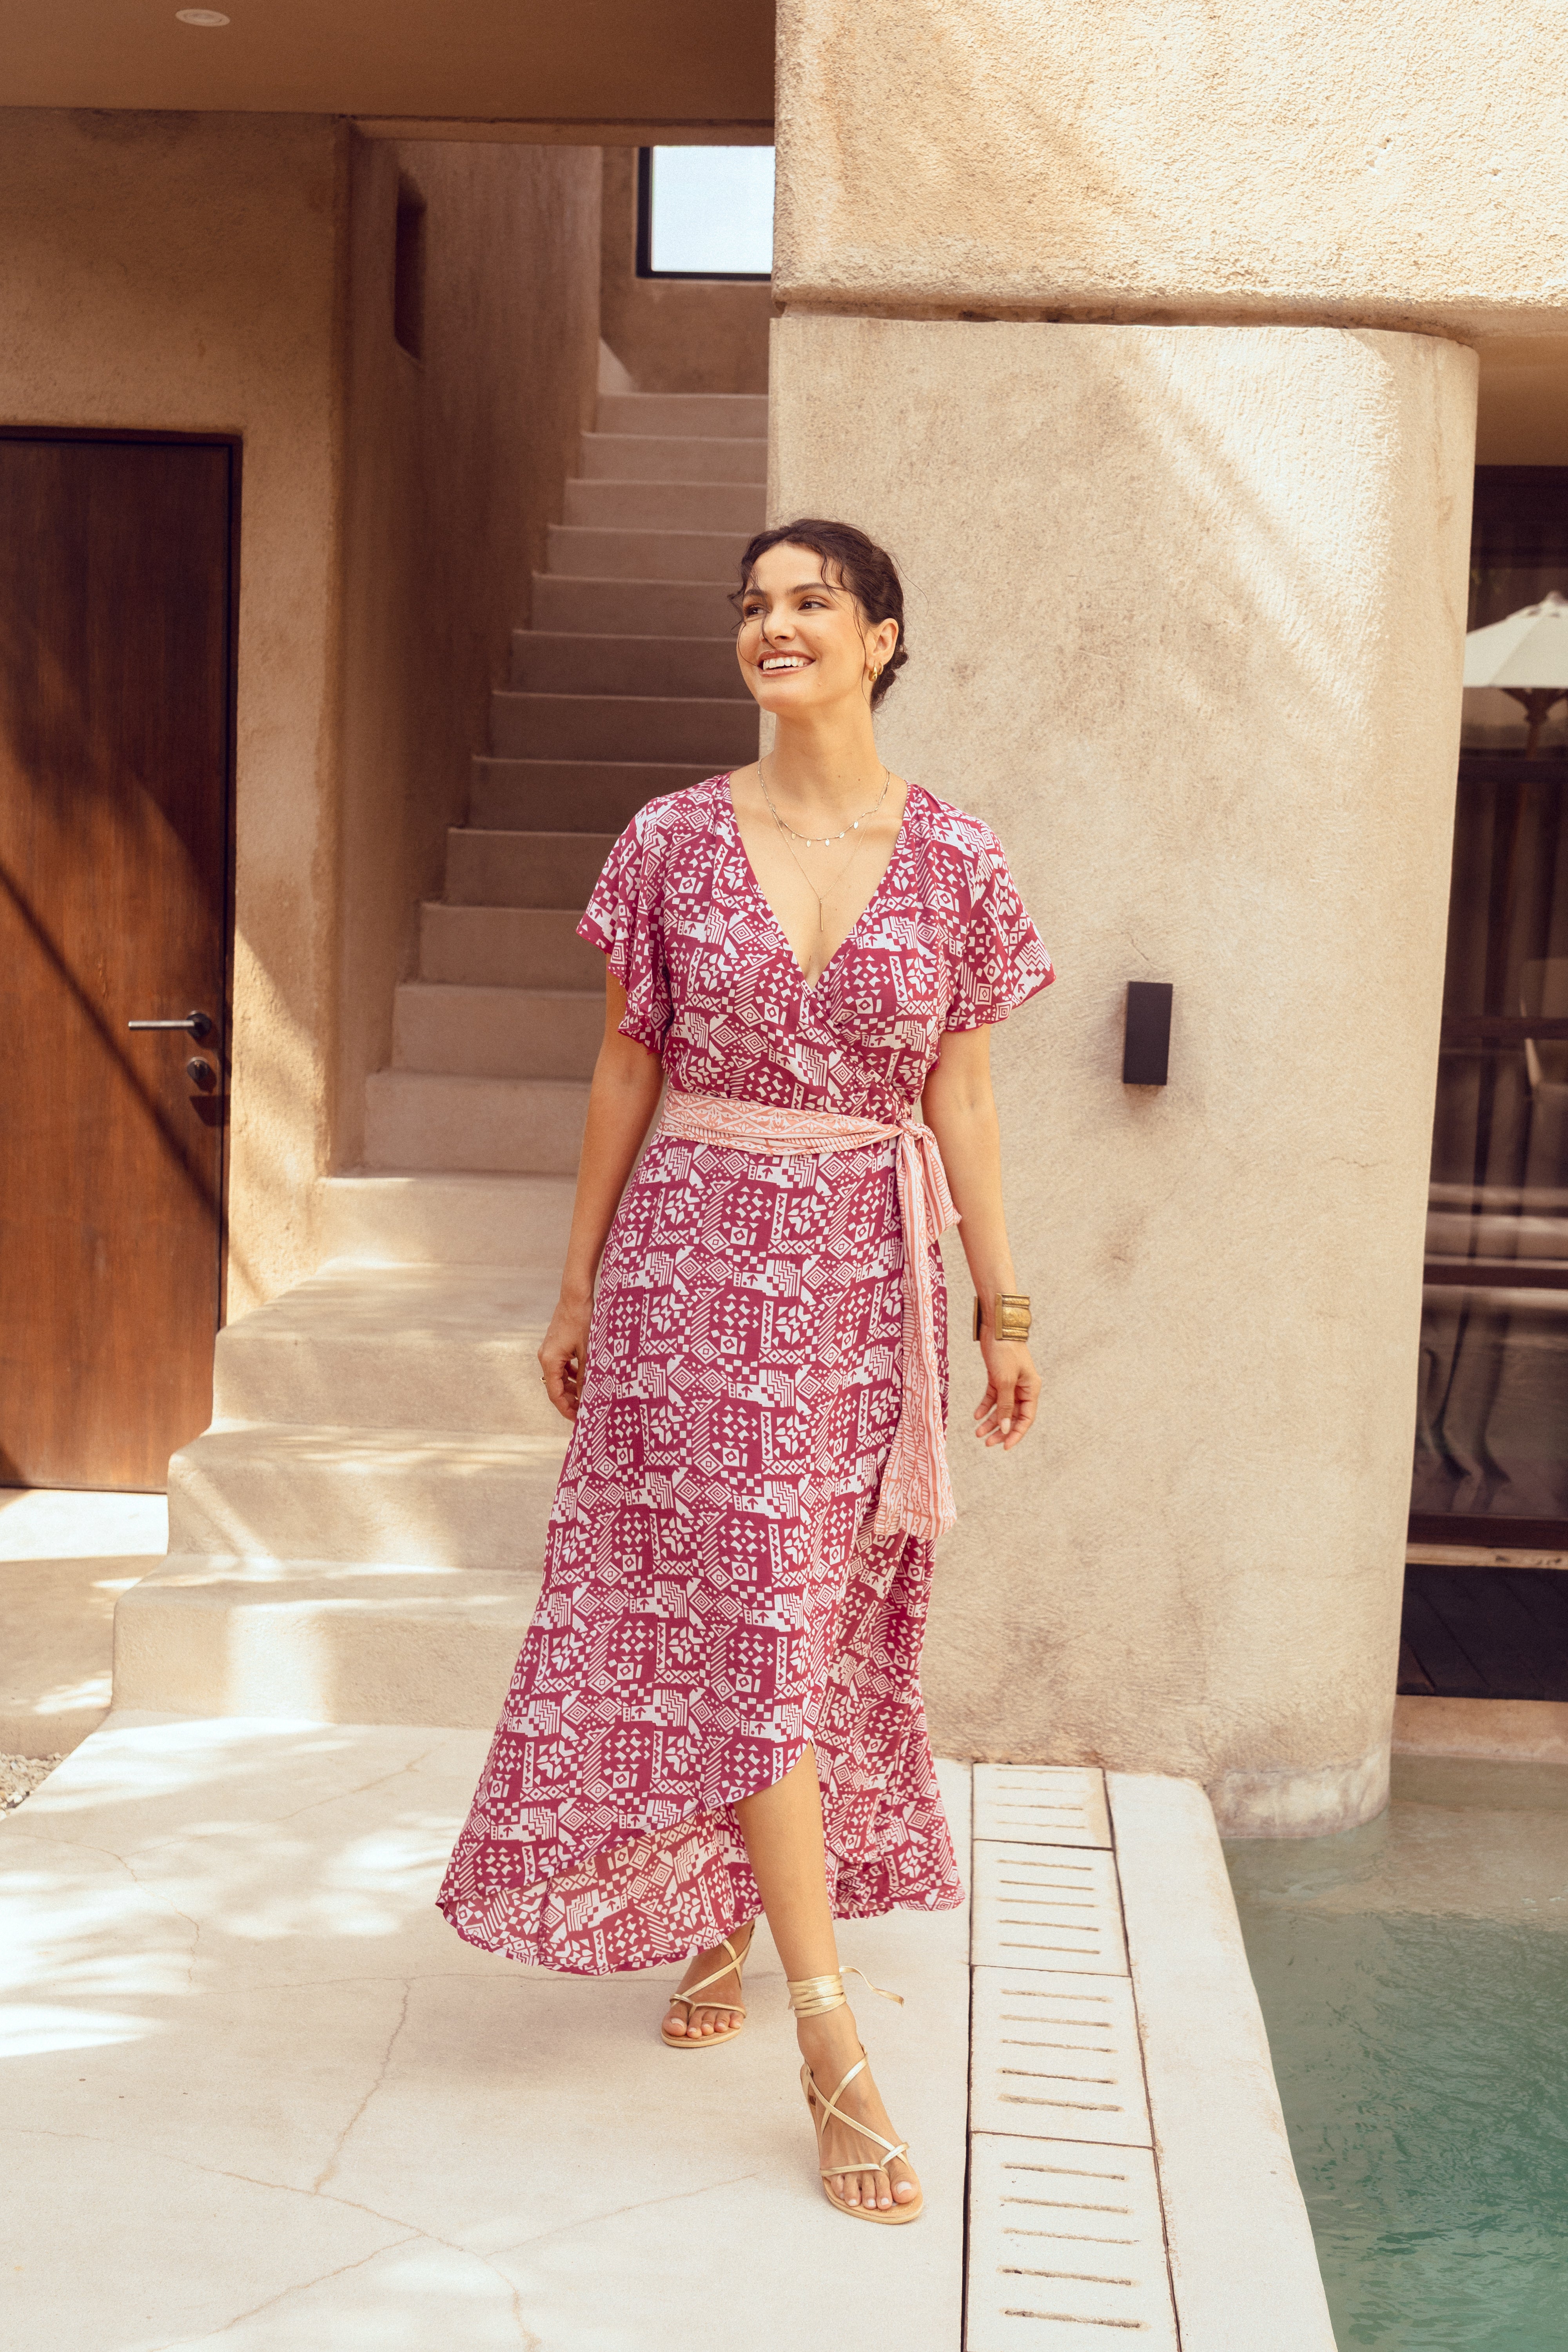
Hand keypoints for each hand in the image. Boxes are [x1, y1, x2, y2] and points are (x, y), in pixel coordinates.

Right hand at [539, 1291, 592, 1420]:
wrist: (575, 1297)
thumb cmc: (582, 1321)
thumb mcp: (587, 1352)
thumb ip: (586, 1375)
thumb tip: (588, 1396)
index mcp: (550, 1361)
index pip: (555, 1393)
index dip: (566, 1409)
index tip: (578, 1419)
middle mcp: (546, 1357)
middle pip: (555, 1387)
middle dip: (570, 1400)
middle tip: (585, 1411)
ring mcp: (550, 1351)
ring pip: (559, 1377)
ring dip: (571, 1387)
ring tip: (587, 1397)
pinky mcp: (556, 1345)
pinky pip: (562, 1366)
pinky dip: (571, 1374)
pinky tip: (584, 1378)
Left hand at [974, 1338, 1038, 1449]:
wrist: (997, 1327)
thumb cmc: (1005, 1351)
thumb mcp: (1005, 1381)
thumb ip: (1005, 1406)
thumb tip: (1006, 1428)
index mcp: (1031, 1389)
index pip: (1026, 1418)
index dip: (1016, 1434)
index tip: (1005, 1447)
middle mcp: (1023, 1388)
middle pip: (1013, 1416)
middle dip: (1001, 1430)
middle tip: (987, 1442)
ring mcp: (1010, 1383)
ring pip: (1001, 1408)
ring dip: (990, 1421)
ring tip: (978, 1433)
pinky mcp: (998, 1377)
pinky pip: (992, 1397)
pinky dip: (985, 1406)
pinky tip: (976, 1415)